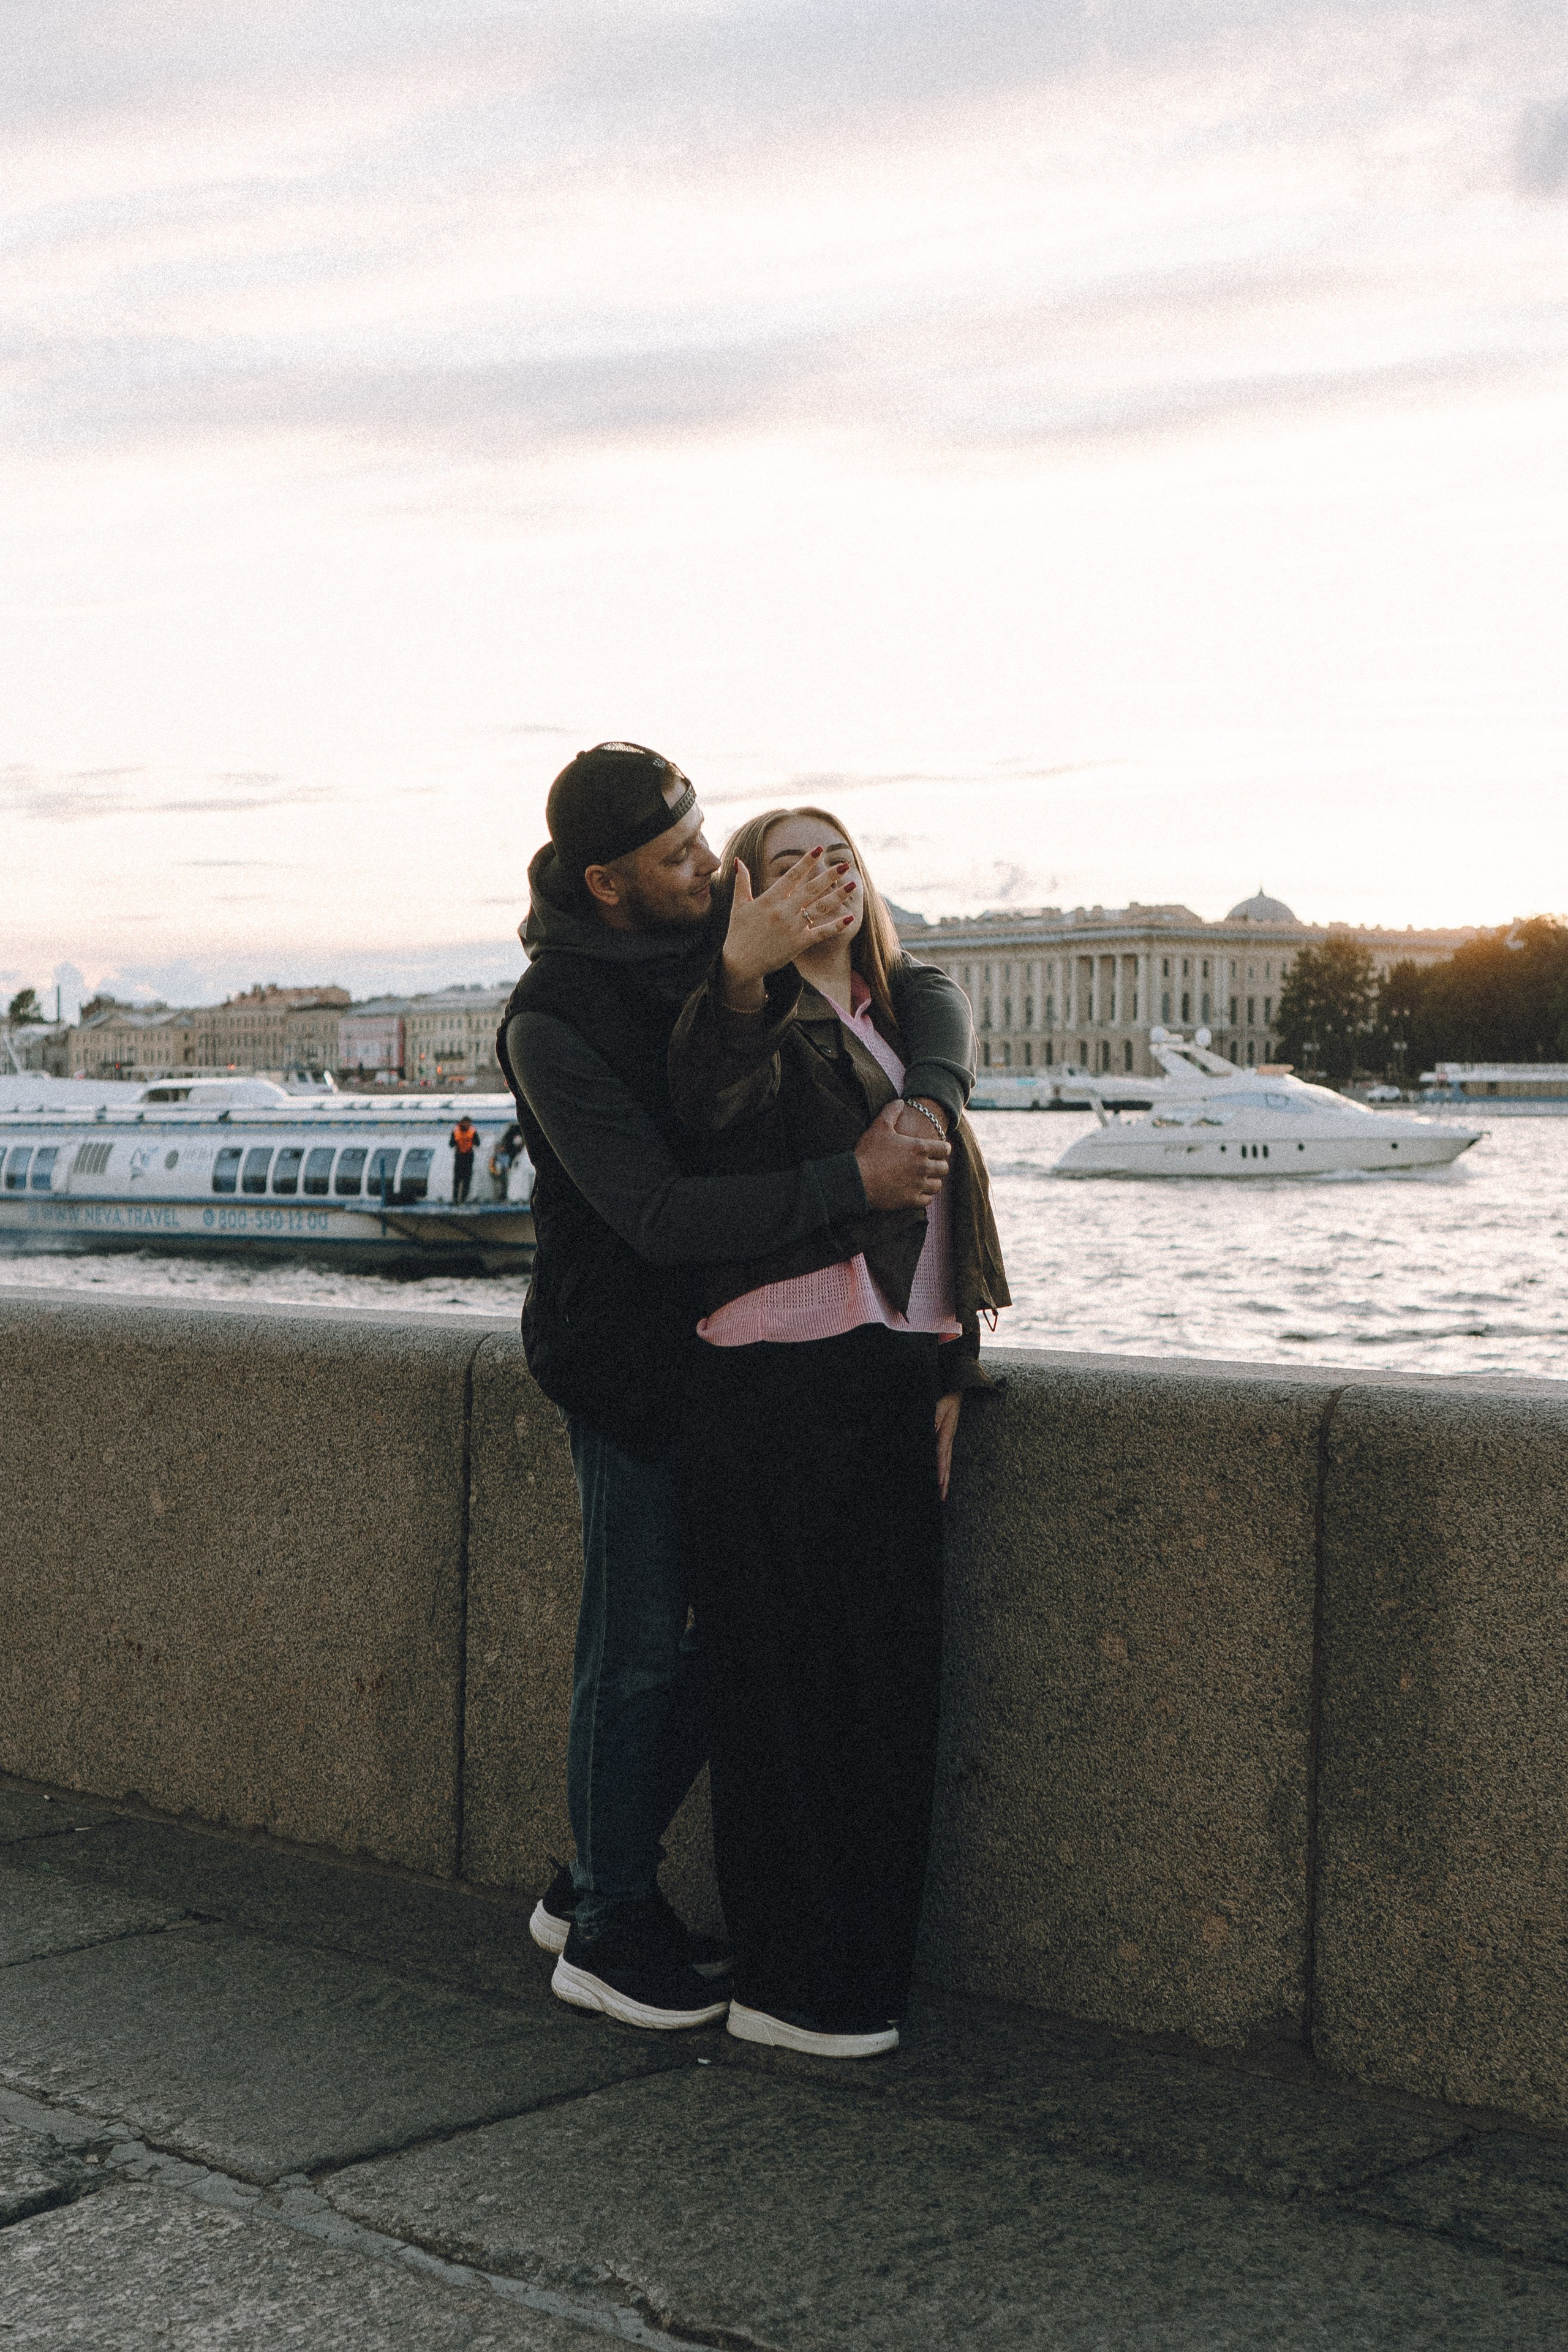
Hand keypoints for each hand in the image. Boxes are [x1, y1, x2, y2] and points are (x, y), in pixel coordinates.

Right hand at [720, 848, 857, 1005]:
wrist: (740, 963)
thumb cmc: (738, 933)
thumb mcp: (739, 905)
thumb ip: (741, 882)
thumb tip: (738, 861)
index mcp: (769, 900)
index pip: (792, 876)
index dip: (806, 862)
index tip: (819, 850)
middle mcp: (783, 911)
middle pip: (811, 889)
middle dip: (829, 876)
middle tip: (844, 864)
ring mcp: (792, 928)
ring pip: (820, 908)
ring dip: (838, 896)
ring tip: (853, 884)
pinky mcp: (798, 943)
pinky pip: (821, 933)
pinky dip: (836, 926)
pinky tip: (849, 918)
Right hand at [854, 1100, 950, 1209]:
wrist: (856, 1180)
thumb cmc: (868, 1152)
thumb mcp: (879, 1126)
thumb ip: (891, 1111)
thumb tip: (900, 1102)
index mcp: (919, 1148)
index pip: (945, 1149)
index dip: (943, 1148)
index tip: (938, 1150)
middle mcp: (923, 1167)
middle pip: (944, 1168)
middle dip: (939, 1165)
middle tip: (931, 1164)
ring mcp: (918, 1185)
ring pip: (937, 1185)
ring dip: (932, 1181)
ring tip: (924, 1178)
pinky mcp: (911, 1200)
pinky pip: (927, 1200)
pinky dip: (923, 1196)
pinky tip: (916, 1191)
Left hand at [935, 1392, 961, 1502]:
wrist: (956, 1390)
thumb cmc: (947, 1396)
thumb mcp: (941, 1403)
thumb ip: (936, 1416)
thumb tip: (934, 1428)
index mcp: (947, 1432)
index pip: (942, 1454)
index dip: (940, 1469)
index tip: (940, 1482)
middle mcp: (948, 1439)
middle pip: (946, 1464)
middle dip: (944, 1482)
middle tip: (942, 1498)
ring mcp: (948, 1440)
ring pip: (946, 1463)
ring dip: (945, 1479)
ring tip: (943, 1496)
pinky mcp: (946, 1438)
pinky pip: (944, 1457)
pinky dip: (943, 1470)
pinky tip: (942, 1480)